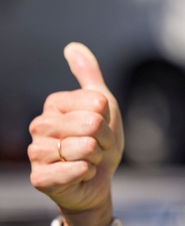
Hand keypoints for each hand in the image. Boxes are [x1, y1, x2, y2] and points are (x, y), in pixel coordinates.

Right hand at [29, 43, 123, 225]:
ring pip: (83, 148)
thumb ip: (88, 75)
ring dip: (96, 157)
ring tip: (89, 160)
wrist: (99, 179)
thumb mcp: (103, 104)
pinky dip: (87, 173)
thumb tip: (72, 46)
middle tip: (97, 147)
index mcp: (55, 105)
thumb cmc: (100, 140)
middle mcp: (40, 125)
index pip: (95, 103)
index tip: (102, 127)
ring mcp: (36, 152)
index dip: (107, 119)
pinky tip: (81, 174)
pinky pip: (74, 170)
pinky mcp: (40, 178)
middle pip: (90, 125)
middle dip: (104, 140)